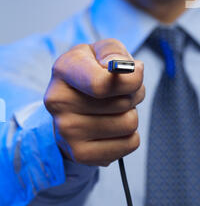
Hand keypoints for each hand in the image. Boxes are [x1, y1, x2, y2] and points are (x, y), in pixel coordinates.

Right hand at [44, 39, 144, 166]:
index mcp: (64, 70)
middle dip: (132, 93)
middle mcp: (59, 102)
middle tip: (119, 90)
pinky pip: (129, 144)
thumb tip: (130, 72)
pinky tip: (111, 126)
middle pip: (123, 102)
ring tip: (115, 107)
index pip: (102, 84)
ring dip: (131, 113)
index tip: (135, 72)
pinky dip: (128, 134)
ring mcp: (67, 131)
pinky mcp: (80, 154)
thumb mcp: (102, 50)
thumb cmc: (93, 70)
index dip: (129, 79)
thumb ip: (115, 53)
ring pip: (129, 123)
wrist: (71, 102)